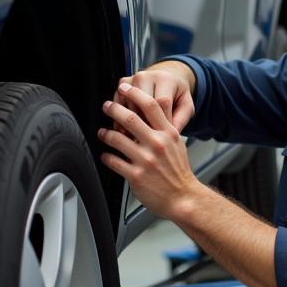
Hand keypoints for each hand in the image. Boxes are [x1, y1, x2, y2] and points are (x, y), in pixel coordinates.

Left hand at [98, 83, 199, 218]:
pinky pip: (114, 161)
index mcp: (167, 134)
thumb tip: (149, 117)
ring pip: (117, 138)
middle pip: (130, 117)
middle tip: (107, 106)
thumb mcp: (177, 145)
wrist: (183, 197)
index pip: (151, 105)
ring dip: (106, 134)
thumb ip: (164, 130)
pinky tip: (106, 155)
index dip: (135, 93)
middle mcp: (156, 144)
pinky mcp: (136, 176)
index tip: (125, 88)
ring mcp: (145, 160)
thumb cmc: (179, 173)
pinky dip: (106, 156)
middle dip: (113, 109)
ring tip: (102, 132)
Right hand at [109, 64, 194, 131]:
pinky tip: (126, 130)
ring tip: (137, 138)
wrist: (166, 77)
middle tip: (147, 140)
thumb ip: (181, 119)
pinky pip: (118, 103)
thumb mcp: (186, 105)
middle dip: (145, 124)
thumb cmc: (176, 95)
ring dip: (132, 123)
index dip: (161, 122)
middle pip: (142, 104)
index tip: (163, 136)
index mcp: (166, 80)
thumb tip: (172, 134)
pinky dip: (120, 118)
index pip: (161, 103)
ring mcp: (133, 78)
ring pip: (129, 105)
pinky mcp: (122, 83)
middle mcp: (147, 76)